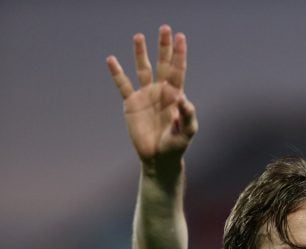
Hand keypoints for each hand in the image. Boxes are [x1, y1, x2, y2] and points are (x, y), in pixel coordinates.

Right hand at [106, 25, 197, 166]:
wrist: (158, 158)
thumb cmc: (176, 146)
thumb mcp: (187, 132)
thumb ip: (188, 115)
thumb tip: (182, 98)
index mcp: (175, 95)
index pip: (178, 70)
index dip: (179, 54)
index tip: (181, 37)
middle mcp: (160, 92)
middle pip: (162, 64)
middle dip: (164, 47)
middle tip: (165, 28)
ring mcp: (145, 96)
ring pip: (142, 69)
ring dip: (140, 53)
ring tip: (139, 36)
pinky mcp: (131, 104)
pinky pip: (123, 85)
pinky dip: (117, 73)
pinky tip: (111, 60)